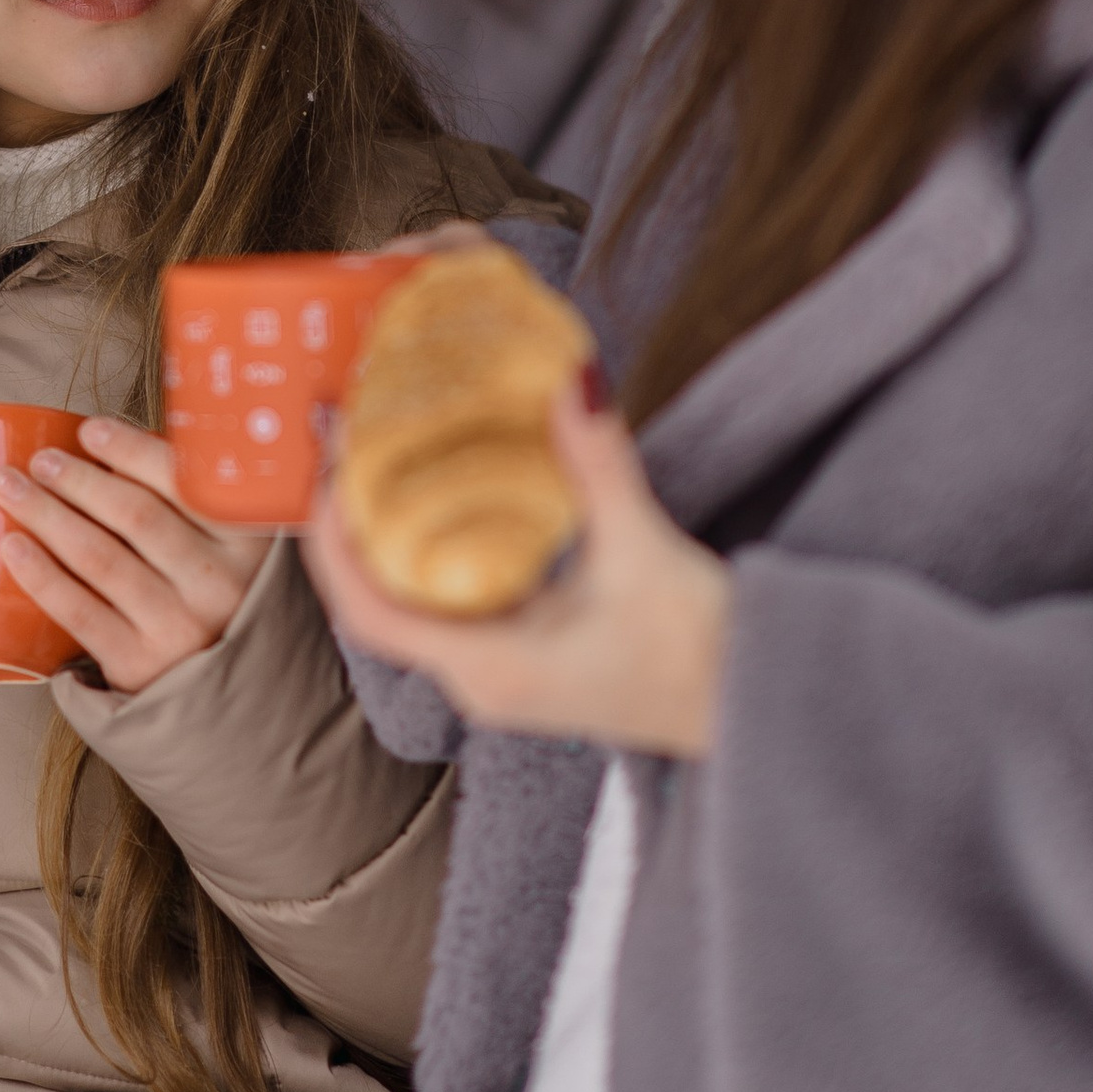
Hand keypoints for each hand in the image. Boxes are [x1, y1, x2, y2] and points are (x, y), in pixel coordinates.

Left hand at [0, 419, 265, 695]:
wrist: (224, 689)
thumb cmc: (210, 594)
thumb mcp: (226, 544)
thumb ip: (186, 497)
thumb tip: (107, 439)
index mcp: (247, 540)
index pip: (182, 481)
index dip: (129, 450)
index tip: (88, 431)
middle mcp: (218, 583)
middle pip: (134, 515)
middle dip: (77, 480)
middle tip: (40, 460)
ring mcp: (179, 626)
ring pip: (100, 558)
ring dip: (47, 515)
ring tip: (11, 489)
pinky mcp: (140, 663)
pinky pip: (79, 611)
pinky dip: (41, 575)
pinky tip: (13, 547)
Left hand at [301, 383, 729, 756]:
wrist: (766, 714)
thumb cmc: (709, 656)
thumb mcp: (646, 551)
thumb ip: (599, 464)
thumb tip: (568, 377)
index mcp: (492, 667)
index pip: (368, 609)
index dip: (332, 539)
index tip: (326, 464)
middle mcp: (482, 680)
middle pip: (379, 601)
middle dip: (353, 524)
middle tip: (350, 438)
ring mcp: (503, 677)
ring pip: (414, 604)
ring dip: (390, 538)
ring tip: (385, 455)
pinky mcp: (529, 664)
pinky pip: (453, 605)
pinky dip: (435, 552)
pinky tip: (449, 500)